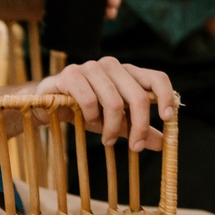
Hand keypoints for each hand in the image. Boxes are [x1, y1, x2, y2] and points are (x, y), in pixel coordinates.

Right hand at [34, 57, 174, 150]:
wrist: (46, 105)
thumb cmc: (87, 112)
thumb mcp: (116, 122)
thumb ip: (139, 129)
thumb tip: (163, 143)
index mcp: (128, 73)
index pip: (157, 78)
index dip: (166, 97)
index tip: (167, 119)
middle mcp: (113, 65)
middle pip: (138, 96)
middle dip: (139, 126)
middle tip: (135, 148)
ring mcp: (92, 67)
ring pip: (114, 102)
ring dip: (111, 127)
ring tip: (106, 139)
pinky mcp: (71, 74)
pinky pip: (89, 100)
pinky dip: (91, 118)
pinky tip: (87, 123)